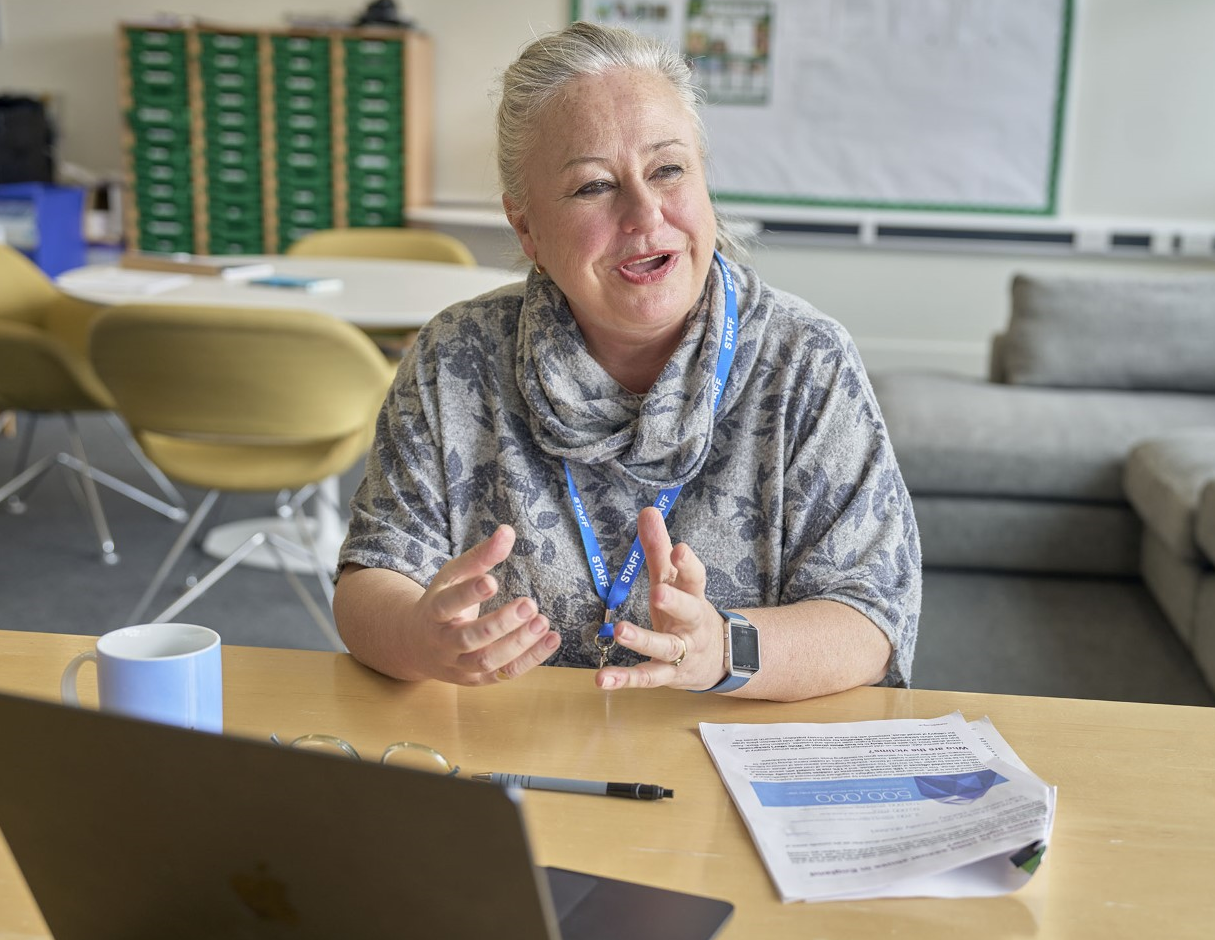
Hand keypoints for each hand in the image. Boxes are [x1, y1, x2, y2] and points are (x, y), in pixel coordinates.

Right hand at [404, 525, 559, 684]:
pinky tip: (552, 639)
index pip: (448, 604)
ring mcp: (459, 665)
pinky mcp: (477, 680)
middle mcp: (444, 642)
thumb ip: (481, 555)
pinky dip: (530, 659)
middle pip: (470, 638)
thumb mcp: (453, 576)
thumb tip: (508, 531)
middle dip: (500, 623)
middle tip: (529, 604)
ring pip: (487, 661)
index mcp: (434, 611)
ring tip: (542, 622)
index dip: (469, 594)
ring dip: (518, 643)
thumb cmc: (441, 604)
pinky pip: (504, 673)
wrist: (416, 646)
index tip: (492, 581)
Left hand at [594, 507, 726, 691]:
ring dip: (643, 640)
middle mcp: (691, 623)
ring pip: (665, 647)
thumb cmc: (686, 611)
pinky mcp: (668, 675)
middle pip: (688, 611)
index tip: (680, 549)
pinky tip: (603, 680)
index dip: (688, 564)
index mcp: (693, 595)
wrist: (717, 659)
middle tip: (659, 592)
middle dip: (675, 601)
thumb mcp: (674, 580)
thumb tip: (648, 509)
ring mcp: (681, 651)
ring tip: (621, 631)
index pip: (695, 577)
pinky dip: (625, 679)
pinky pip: (647, 678)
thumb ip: (659, 548)